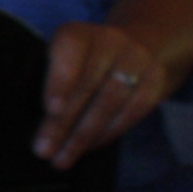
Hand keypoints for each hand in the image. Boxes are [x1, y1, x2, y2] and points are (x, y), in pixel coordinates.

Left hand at [35, 20, 166, 165]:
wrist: (139, 43)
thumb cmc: (85, 60)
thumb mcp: (63, 58)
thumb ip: (49, 78)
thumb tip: (36, 121)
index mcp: (79, 33)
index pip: (69, 51)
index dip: (60, 79)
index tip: (51, 109)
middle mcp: (110, 40)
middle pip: (86, 84)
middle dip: (63, 122)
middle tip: (45, 150)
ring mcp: (137, 58)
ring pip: (110, 101)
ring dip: (84, 135)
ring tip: (64, 157)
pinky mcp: (156, 78)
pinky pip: (133, 110)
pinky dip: (109, 132)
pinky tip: (90, 147)